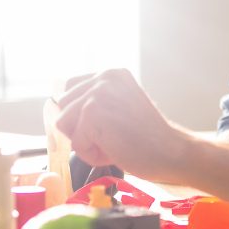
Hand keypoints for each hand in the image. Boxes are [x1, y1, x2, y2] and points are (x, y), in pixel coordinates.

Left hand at [53, 69, 194, 181]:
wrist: (171, 152)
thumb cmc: (147, 138)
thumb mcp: (119, 108)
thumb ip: (94, 102)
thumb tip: (56, 106)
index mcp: (111, 73)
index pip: (70, 90)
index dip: (80, 115)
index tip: (107, 125)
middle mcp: (104, 77)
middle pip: (62, 107)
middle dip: (81, 129)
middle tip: (114, 136)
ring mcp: (98, 92)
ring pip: (64, 124)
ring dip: (85, 142)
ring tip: (114, 142)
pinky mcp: (93, 112)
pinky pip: (75, 142)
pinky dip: (91, 154)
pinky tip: (115, 149)